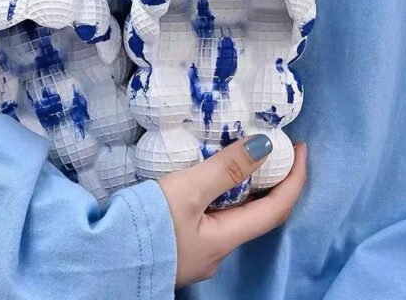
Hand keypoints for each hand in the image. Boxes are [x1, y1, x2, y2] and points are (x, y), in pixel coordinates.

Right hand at [159, 135, 306, 287]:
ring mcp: (198, 251)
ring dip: (242, 189)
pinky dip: (219, 195)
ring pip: (231, 216)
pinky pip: (210, 217)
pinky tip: (204, 183)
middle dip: (270, 183)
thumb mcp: (187, 191)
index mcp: (226, 238)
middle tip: (272, 150)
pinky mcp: (179, 246)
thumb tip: (266, 146)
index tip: (302, 149)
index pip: (276, 208)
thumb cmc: (148, 225)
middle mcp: (217, 250)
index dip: (294, 179)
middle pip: (255, 214)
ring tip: (238, 159)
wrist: (103, 259)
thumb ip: (225, 168)